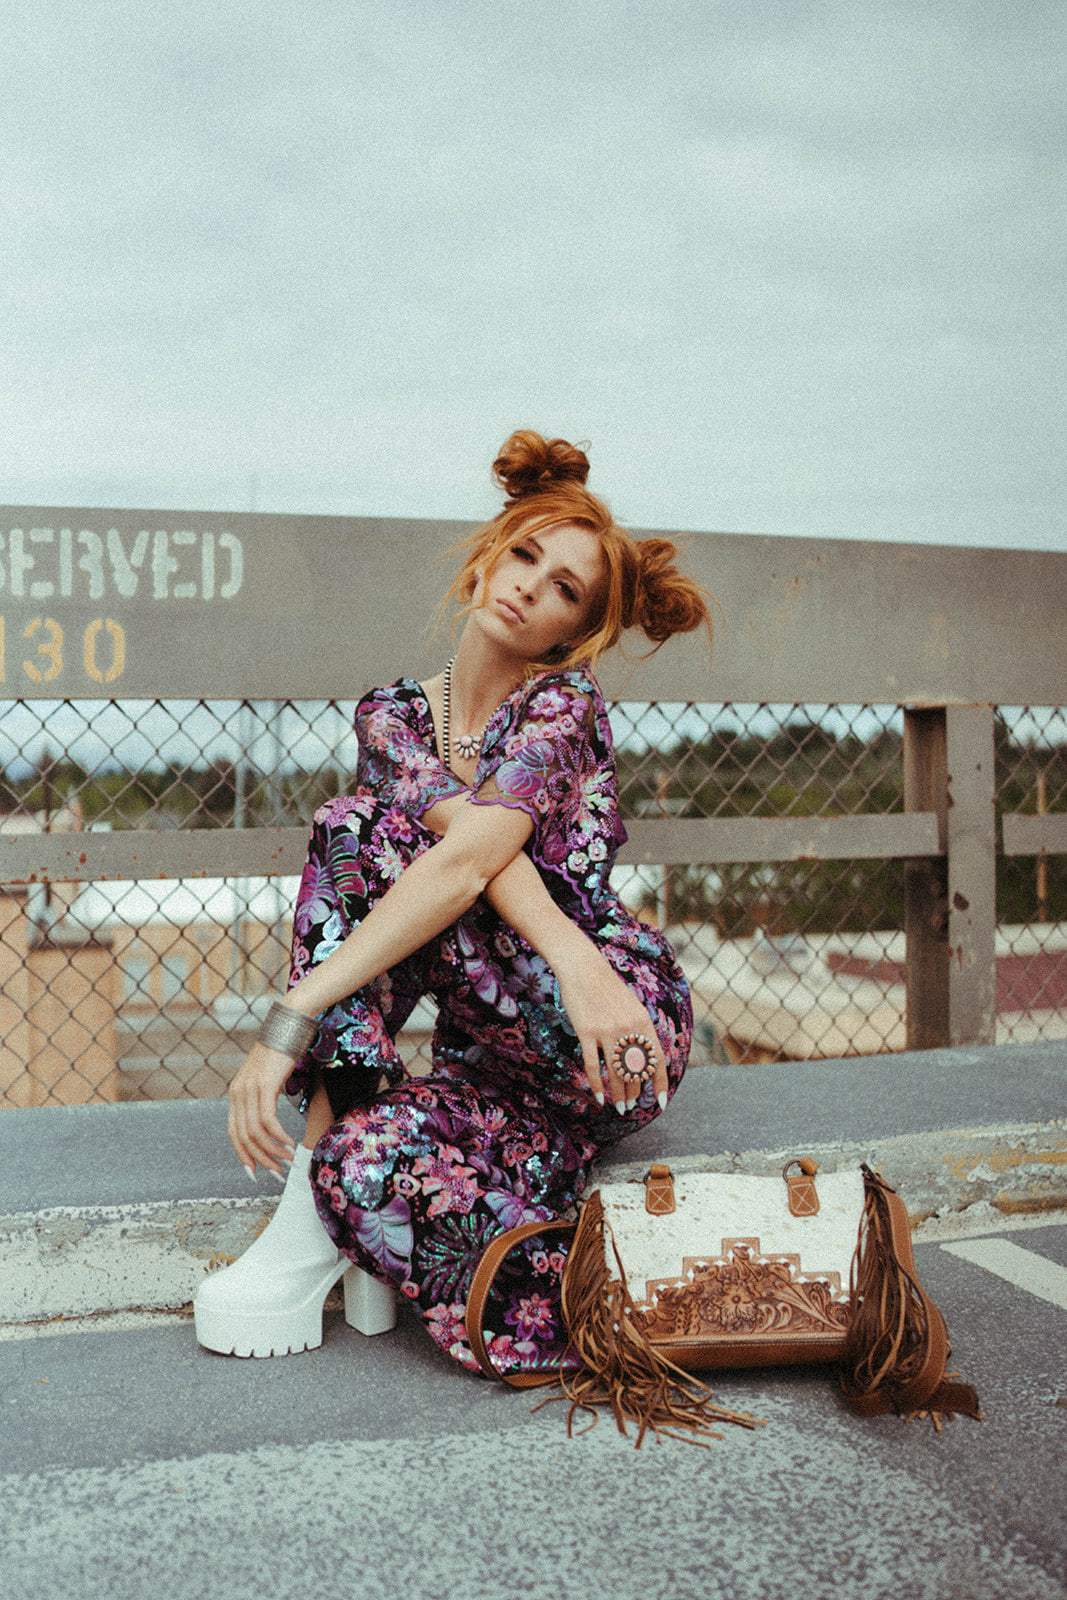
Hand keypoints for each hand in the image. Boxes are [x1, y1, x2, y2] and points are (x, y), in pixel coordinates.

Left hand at [227, 1043, 297, 1175]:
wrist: (288, 1024)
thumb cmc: (282, 1051)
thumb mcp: (267, 1077)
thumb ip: (263, 1097)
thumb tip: (270, 1120)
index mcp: (236, 1093)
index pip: (233, 1132)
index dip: (243, 1154)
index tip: (254, 1171)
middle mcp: (239, 1093)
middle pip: (244, 1137)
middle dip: (261, 1159)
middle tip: (276, 1172)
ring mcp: (250, 1089)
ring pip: (256, 1132)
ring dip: (273, 1151)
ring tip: (288, 1160)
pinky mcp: (265, 1086)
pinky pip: (268, 1121)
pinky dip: (279, 1136)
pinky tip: (290, 1143)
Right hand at [555, 951, 667, 1114]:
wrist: (584, 968)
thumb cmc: (607, 988)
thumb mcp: (633, 1007)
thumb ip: (640, 1031)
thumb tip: (644, 1058)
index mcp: (644, 1023)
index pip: (657, 1060)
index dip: (660, 1084)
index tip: (660, 1103)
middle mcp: (629, 1028)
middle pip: (636, 1071)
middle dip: (634, 1094)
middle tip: (629, 1107)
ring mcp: (607, 1031)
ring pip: (617, 1073)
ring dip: (619, 1095)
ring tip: (619, 1108)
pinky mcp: (587, 1032)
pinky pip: (594, 1065)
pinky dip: (597, 1084)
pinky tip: (599, 1097)